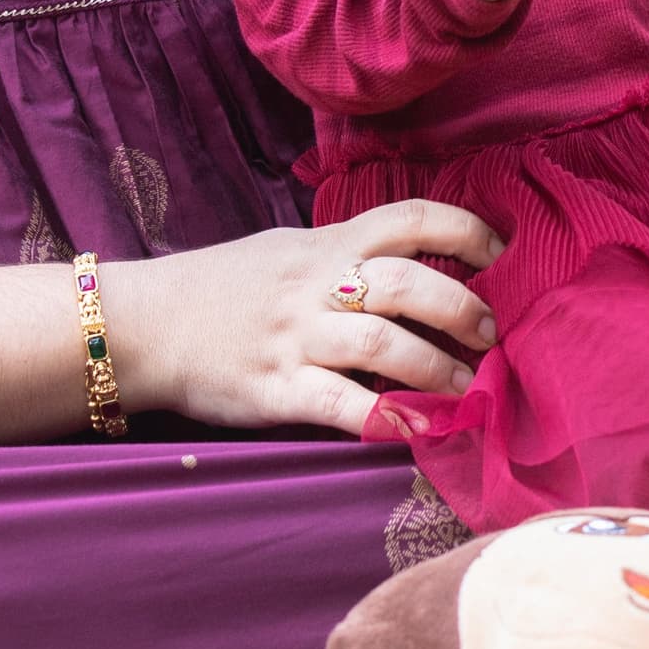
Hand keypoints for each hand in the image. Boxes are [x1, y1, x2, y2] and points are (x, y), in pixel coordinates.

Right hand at [103, 198, 504, 435]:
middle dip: (463, 310)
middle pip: (408, 285)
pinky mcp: (277, 390)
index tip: (502, 255)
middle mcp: (316, 286)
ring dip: (437, 369)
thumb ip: (345, 254)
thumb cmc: (223, 288)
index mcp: (325, 245)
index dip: (466, 232)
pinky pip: (342, 405)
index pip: (409, 218)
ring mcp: (296, 338)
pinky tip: (416, 430)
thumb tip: (415, 265)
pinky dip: (387, 419)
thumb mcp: (286, 250)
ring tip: (465, 387)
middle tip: (490, 336)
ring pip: (383, 345)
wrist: (146, 325)